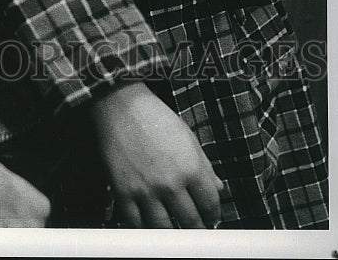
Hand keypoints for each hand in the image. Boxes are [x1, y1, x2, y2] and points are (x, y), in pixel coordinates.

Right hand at [89, 82, 222, 228]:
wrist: (120, 105)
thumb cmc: (154, 116)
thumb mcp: (187, 136)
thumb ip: (205, 166)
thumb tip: (218, 188)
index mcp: (191, 167)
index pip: (210, 205)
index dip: (213, 214)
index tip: (211, 217)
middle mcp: (171, 183)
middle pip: (191, 221)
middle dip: (196, 227)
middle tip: (195, 226)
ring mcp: (146, 190)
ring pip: (165, 229)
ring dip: (172, 232)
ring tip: (174, 228)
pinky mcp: (123, 191)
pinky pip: (135, 223)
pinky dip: (143, 227)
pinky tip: (148, 222)